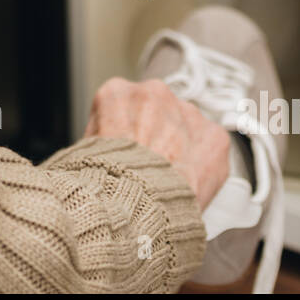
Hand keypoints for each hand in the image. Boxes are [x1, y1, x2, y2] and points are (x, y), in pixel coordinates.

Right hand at [84, 77, 229, 209]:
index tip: (123, 153)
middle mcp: (154, 93)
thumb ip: (102, 138)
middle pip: (156, 113)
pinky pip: (209, 147)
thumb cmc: (105, 185)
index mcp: (116, 94)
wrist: (135, 207)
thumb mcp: (84, 153)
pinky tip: (187, 184)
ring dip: (179, 148)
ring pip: (185, 127)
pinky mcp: (215, 136)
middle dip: (154, 136)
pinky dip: (202, 164)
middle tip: (146, 169)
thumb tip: (108, 149)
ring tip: (166, 181)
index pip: (120, 108)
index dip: (122, 134)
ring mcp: (188, 112)